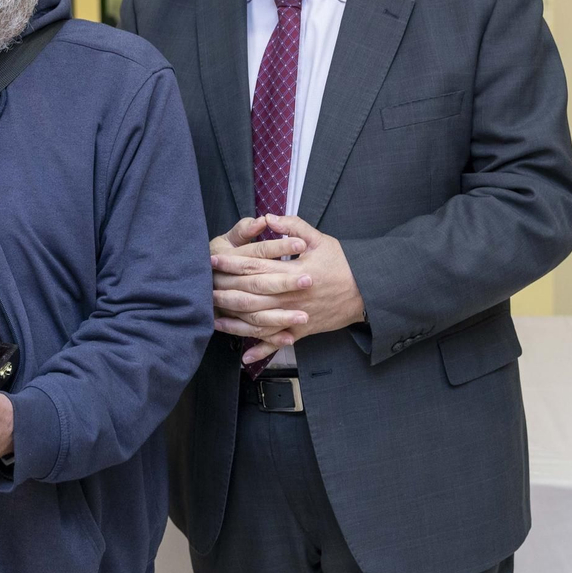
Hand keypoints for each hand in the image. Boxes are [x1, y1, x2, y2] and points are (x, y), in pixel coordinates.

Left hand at [217, 215, 364, 365]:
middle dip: (225, 290)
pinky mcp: (301, 330)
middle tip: (204, 287)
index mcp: (293, 272)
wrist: (367, 291)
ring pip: (259, 321)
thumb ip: (293, 226)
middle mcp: (290, 296)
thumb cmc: (342, 263)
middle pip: (251, 294)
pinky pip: (278, 342)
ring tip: (213, 316)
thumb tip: (268, 217)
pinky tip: (244, 355)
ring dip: (235, 320)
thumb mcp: (320, 239)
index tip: (213, 259)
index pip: (255, 265)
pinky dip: (261, 349)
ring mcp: (295, 315)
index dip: (232, 262)